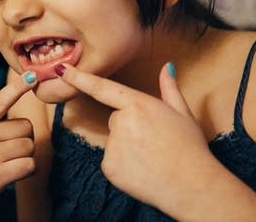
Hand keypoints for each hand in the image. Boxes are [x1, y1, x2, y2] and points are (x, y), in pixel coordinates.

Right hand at [0, 70, 37, 219]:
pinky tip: (10, 175)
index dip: (16, 87)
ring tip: (5, 164)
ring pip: (29, 146)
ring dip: (24, 156)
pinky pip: (29, 165)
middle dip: (23, 138)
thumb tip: (20, 117)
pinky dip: (25, 171)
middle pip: (26, 126)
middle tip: (7, 151)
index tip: (31, 76)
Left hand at [56, 62, 215, 210]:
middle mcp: (122, 122)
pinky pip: (111, 160)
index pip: (102, 88)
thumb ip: (169, 89)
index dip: (79, 78)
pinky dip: (123, 165)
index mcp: (139, 104)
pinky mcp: (109, 167)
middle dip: (130, 127)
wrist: (193, 187)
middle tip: (154, 141)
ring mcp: (113, 146)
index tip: (61, 71)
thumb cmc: (190, 149)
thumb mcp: (183, 113)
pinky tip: (142, 170)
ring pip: (114, 141)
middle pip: (115, 119)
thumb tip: (166, 68)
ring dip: (127, 147)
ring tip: (151, 157)